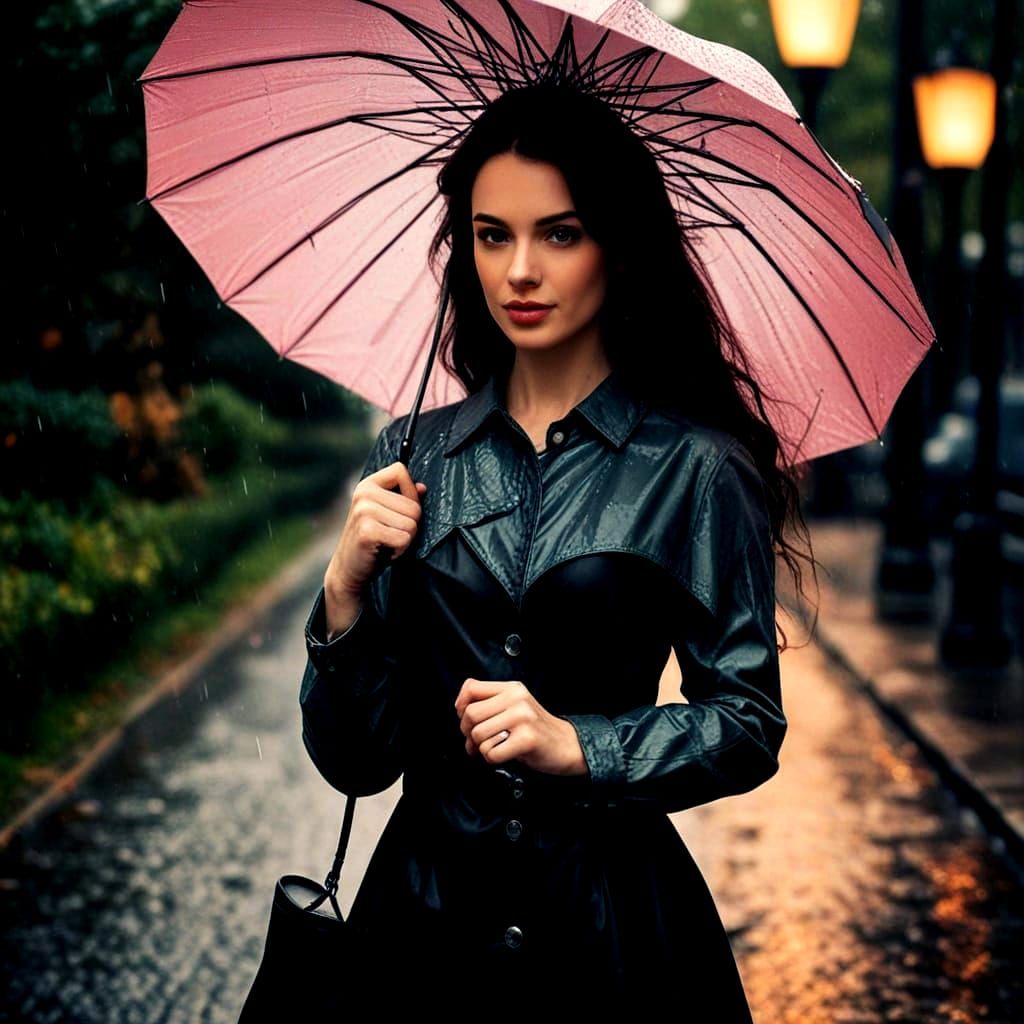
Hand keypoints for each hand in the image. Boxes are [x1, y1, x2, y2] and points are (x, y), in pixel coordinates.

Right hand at [325, 459, 427, 597]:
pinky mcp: (367, 531)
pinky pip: (404, 539)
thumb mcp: (387, 514)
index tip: (399, 511)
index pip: (400, 471)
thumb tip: (423, 488)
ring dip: (405, 540)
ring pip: (412, 524)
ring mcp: (364, 511)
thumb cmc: (373, 540)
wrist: (348, 569)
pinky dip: (400, 551)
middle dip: (410, 525)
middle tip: (390, 534)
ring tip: (387, 542)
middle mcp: (363, 494)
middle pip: (414, 506)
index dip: (409, 493)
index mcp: (368, 485)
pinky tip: (384, 551)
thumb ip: (404, 498)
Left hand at [454, 679, 587, 776]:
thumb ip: (491, 703)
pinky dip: (492, 759)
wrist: (567, 745)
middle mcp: (517, 699)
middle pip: (470, 714)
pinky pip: (491, 753)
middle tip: (476, 742)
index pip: (471, 687)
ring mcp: (523, 718)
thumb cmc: (536, 729)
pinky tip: (504, 755)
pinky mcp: (526, 739)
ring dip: (481, 749)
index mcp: (512, 688)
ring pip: (478, 735)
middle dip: (468, 733)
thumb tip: (459, 711)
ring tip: (493, 748)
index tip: (464, 718)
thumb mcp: (515, 706)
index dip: (460, 705)